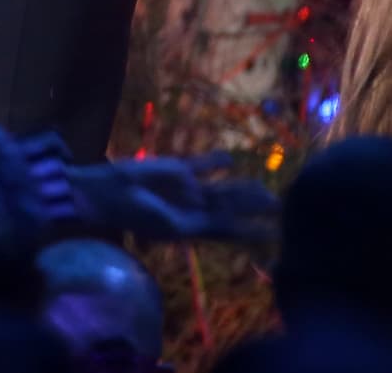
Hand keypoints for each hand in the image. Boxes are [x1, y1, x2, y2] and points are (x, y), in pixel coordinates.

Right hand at [70, 154, 278, 243]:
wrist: (114, 193)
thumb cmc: (139, 216)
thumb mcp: (170, 226)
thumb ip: (195, 221)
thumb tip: (216, 210)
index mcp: (194, 229)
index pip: (228, 230)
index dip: (250, 231)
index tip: (273, 233)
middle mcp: (195, 209)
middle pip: (229, 207)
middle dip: (252, 207)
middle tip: (277, 204)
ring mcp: (187, 189)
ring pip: (221, 187)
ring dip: (241, 187)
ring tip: (263, 187)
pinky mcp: (177, 169)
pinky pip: (201, 165)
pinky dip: (214, 162)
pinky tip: (229, 159)